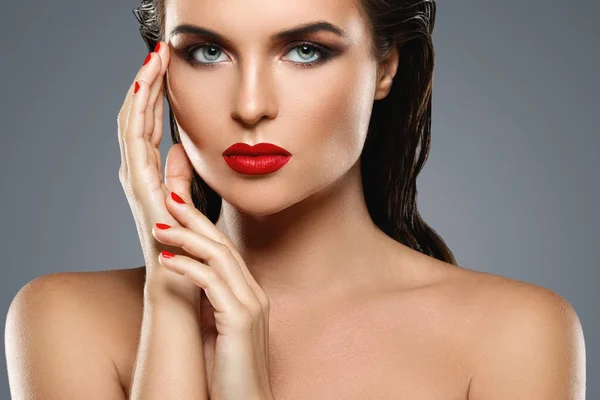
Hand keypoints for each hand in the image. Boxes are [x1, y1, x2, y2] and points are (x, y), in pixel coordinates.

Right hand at [116, 41, 200, 302]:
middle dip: (147, 81)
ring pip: (132, 122)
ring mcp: (136, 180)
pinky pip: (135, 142)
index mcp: (150, 174)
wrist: (180, 282)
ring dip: (142, 88)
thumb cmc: (186, 246)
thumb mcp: (188, 203)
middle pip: (136, 116)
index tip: (166, 64)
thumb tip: (179, 148)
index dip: (155, 92)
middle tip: (158, 50)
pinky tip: (144, 88)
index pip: (148, 123)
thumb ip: (180, 176)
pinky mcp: (141, 189)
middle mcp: (137, 173)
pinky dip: (138, 113)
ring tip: (152, 58)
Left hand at [152, 192, 274, 399]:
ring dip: (187, 237)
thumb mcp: (217, 327)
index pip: (225, 249)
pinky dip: (188, 267)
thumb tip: (188, 279)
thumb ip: (210, 301)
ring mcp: (251, 305)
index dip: (202, 225)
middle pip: (224, 244)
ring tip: (160, 227)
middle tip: (170, 196)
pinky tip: (166, 261)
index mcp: (248, 294)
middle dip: (195, 217)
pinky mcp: (241, 320)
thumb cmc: (227, 372)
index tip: (178, 208)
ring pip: (220, 256)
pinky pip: (213, 283)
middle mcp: (254, 293)